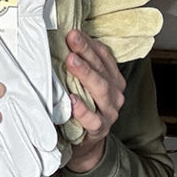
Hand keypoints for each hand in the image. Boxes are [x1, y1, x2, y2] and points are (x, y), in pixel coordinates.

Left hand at [63, 29, 125, 173]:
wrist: (87, 143)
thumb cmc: (83, 108)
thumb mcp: (83, 85)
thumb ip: (78, 67)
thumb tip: (62, 41)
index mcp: (113, 79)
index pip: (104, 56)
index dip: (89, 44)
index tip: (73, 32)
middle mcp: (114, 93)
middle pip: (101, 70)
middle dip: (86, 53)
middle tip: (72, 39)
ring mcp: (109, 112)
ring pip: (100, 90)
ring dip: (85, 74)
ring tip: (71, 62)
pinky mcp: (100, 129)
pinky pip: (93, 119)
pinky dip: (82, 110)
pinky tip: (71, 100)